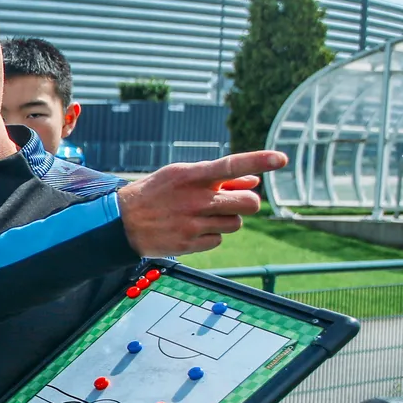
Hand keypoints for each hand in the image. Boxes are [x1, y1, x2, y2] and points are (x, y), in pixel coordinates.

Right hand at [116, 151, 278, 256]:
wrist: (120, 223)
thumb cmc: (155, 194)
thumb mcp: (181, 176)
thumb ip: (218, 178)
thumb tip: (253, 180)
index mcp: (191, 176)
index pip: (232, 164)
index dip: (259, 160)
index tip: (281, 159)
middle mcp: (194, 199)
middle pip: (249, 202)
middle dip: (247, 202)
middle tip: (232, 201)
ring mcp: (192, 223)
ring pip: (236, 223)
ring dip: (227, 219)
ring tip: (202, 216)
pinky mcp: (189, 244)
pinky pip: (219, 239)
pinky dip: (211, 235)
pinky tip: (192, 229)